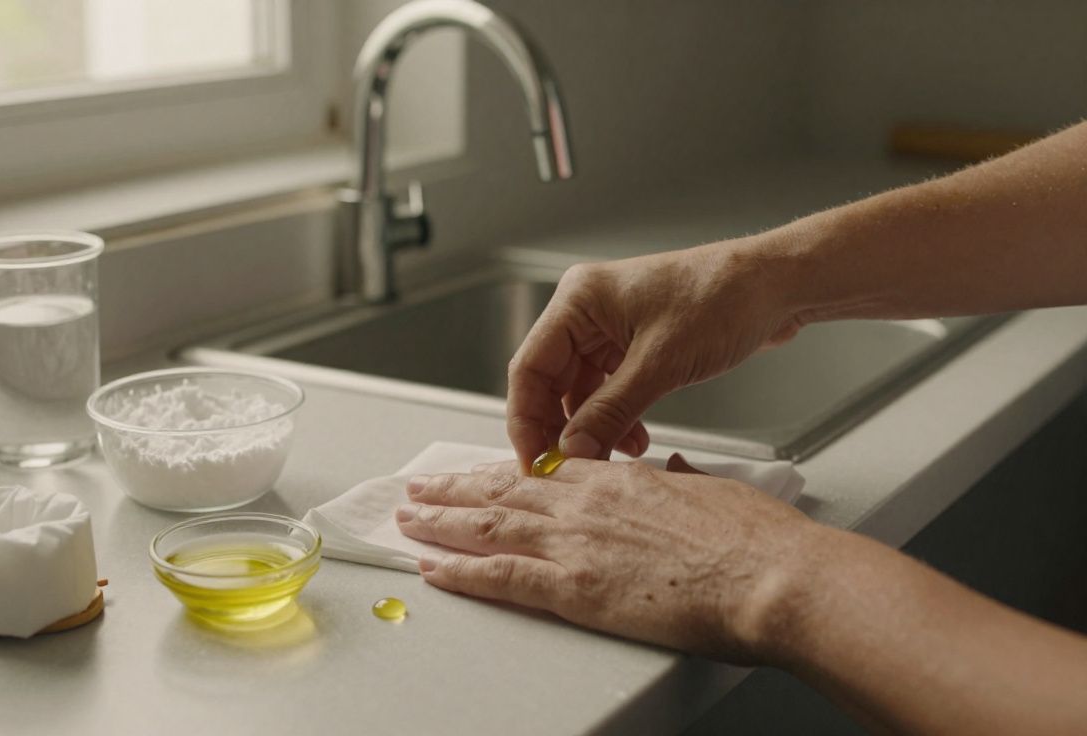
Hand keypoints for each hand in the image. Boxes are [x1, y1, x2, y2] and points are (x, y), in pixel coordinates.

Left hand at [395, 457, 817, 661]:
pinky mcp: (574, 587)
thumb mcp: (713, 491)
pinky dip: (460, 572)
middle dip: (454, 491)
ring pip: (488, 527)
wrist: (769, 574)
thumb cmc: (754, 540)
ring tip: (408, 520)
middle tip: (420, 489)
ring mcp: (574, 543)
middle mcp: (586, 504)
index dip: (501, 472)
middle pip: (502, 492)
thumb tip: (670, 471)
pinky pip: (499, 577)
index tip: (477, 473)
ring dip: (441, 524)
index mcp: (619, 480)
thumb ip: (680, 481)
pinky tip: (432, 569)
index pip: (542, 471)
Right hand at [507, 241, 801, 466]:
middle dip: (560, 429)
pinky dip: (616, 417)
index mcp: (578, 300)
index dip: (526, 420)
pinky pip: (608, 389)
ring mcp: (610, 329)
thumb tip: (572, 452)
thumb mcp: (661, 364)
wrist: (777, 286)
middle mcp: (586, 311)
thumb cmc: (724, 299)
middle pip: (549, 382)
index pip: (529, 368)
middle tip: (568, 471)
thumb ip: (610, 412)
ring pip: (579, 391)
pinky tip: (634, 440)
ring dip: (593, 427)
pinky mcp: (634, 345)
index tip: (534, 462)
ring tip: (612, 458)